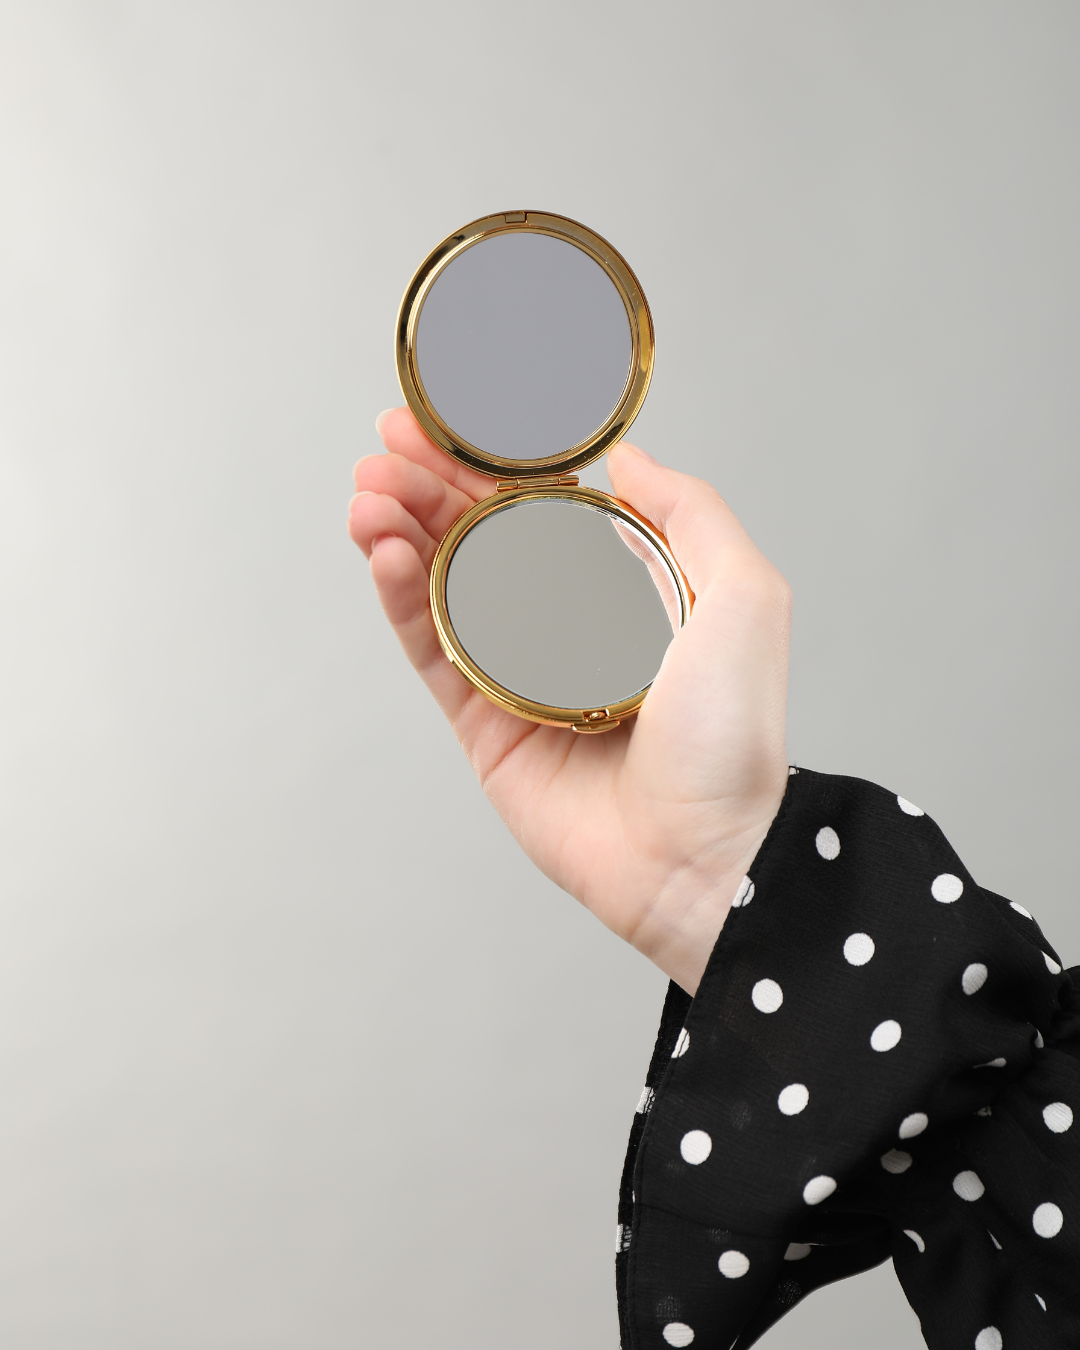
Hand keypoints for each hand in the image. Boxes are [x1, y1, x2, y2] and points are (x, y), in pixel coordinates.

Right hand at [349, 409, 791, 993]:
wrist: (704, 856)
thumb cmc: (733, 735)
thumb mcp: (744, 597)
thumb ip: (690, 514)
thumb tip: (625, 458)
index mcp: (623, 593)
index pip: (542, 511)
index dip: (491, 464)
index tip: (445, 422)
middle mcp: (566, 629)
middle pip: (481, 541)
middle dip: (429, 487)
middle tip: (383, 446)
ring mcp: (518, 677)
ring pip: (445, 589)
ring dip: (401, 533)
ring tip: (368, 492)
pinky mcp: (484, 727)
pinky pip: (433, 652)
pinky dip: (402, 599)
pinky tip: (382, 550)